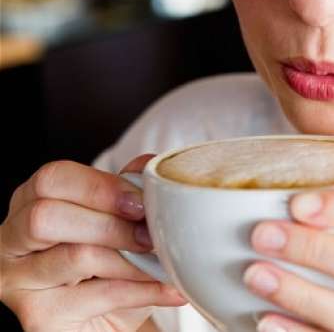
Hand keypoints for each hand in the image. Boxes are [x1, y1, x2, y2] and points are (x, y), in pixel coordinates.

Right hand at [1, 155, 186, 330]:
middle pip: (47, 216)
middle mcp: (10, 240)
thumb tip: (150, 166)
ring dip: (132, 259)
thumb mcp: (118, 222)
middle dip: (110, 224)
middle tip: (151, 236)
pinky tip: (169, 288)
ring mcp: (17, 282)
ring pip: (76, 256)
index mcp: (29, 203)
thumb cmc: (109, 266)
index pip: (52, 179)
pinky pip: (98, 295)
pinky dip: (142, 290)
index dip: (100, 187)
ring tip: (165, 263)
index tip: (141, 202)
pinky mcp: (38, 317)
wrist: (105, 321)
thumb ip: (127, 191)